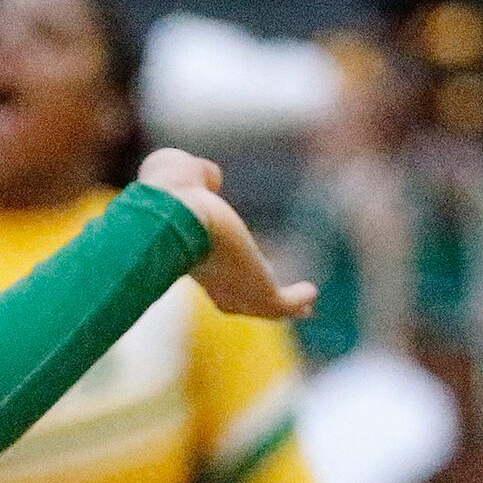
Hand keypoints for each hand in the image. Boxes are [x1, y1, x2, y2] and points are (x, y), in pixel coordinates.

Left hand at [138, 148, 316, 320]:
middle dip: (249, 297)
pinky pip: (280, 304)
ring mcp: (232, 287)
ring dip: (282, 307)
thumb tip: (211, 178)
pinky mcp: (256, 291)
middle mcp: (208, 276)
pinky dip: (296, 303)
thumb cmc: (171, 191)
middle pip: (230, 297)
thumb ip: (199, 175)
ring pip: (257, 303)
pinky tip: (310, 294)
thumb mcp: (183, 173)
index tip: (235, 259)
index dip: (222, 266)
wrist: (174, 213)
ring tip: (305, 309)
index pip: (207, 267)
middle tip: (271, 296)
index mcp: (191, 253)